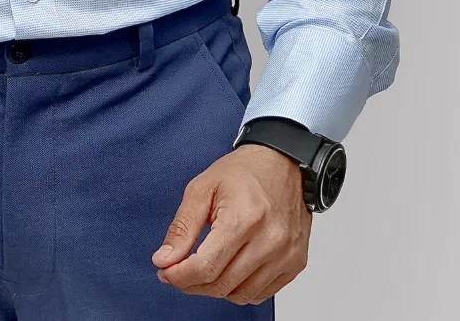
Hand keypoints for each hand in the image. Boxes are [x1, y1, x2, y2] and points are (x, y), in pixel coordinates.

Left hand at [151, 143, 311, 305]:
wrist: (282, 163)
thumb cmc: (243, 172)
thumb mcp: (202, 188)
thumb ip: (182, 227)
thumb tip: (164, 259)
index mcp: (244, 218)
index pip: (206, 267)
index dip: (179, 276)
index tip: (165, 271)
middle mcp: (269, 240)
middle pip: (221, 285)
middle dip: (191, 283)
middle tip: (177, 270)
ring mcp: (286, 255)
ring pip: (240, 295)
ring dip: (215, 288)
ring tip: (202, 268)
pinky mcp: (294, 263)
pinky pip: (260, 294)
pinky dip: (239, 290)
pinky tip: (228, 270)